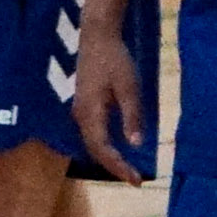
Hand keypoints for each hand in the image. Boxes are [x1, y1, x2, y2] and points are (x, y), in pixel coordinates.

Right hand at [68, 28, 150, 182]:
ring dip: (109, 158)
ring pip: (92, 143)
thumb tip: (136, 144)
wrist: (97, 36)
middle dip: (114, 167)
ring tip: (127, 169)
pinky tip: (118, 148)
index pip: (103, 149)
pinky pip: (93, 134)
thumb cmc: (115, 59)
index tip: (136, 180)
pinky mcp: (84, 105)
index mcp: (91, 113)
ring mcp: (80, 111)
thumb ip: (132, 116)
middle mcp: (81, 116)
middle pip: (95, 150)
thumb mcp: (129, 87)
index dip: (118, 167)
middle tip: (135, 179)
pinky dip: (105, 146)